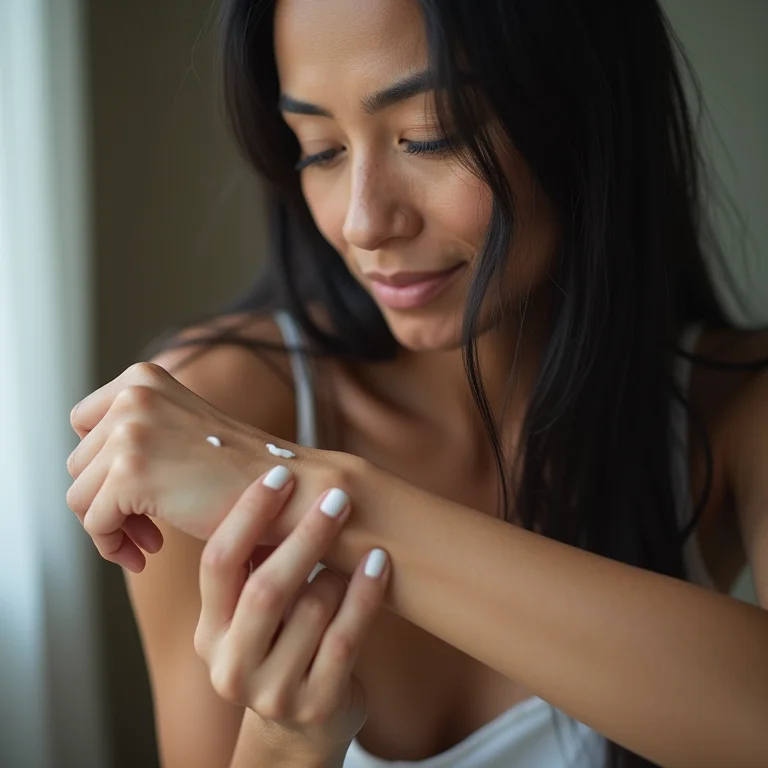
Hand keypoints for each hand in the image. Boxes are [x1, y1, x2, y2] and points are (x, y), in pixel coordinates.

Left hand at [66, 362, 351, 571]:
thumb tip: (82, 470)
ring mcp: (130, 430)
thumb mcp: (181, 430)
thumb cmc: (238, 472)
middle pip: (79, 463)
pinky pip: (94, 522)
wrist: (287, 490)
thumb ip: (136, 432)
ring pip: (80, 496)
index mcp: (144, 377)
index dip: (101, 464)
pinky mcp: (130, 472)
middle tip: (146, 528)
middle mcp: (132, 394)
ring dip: (111, 527)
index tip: (131, 493)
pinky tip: (147, 554)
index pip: (83, 423)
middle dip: (107, 501)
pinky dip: (113, 545)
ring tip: (148, 541)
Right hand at [195, 465, 389, 763]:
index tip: (279, 475)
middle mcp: (231, 666)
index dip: (247, 515)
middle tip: (336, 497)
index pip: (218, 564)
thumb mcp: (252, 611)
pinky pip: (347, 639)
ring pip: (311, 611)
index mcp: (209, 632)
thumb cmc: (279, 643)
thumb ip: (256, 562)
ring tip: (359, 546)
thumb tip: (277, 475)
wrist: (299, 725)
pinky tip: (381, 564)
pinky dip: (365, 595)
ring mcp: (273, 692)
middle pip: (266, 589)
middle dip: (305, 536)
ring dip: (339, 569)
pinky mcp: (317, 705)